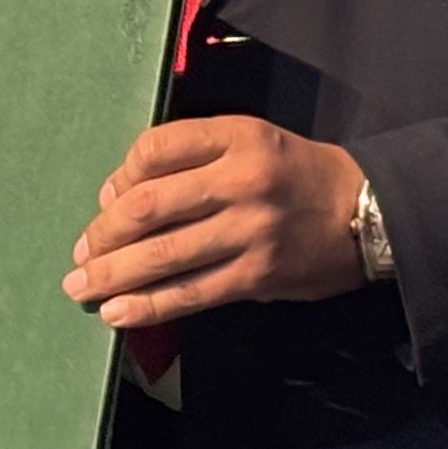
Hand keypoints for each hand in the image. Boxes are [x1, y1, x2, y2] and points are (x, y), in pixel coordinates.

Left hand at [65, 118, 368, 331]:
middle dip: (102, 236)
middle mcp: (242, 179)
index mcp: (237, 136)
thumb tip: (116, 198)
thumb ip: (190, 160)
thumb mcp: (250, 142)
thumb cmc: (296, 175)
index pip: (155, 149)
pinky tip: (119, 313)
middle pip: (148, 206)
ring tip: (82, 288)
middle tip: (80, 256)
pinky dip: (148, 306)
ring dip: (112, 275)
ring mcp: (250, 229)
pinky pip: (191, 293)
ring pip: (163, 254)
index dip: (118, 178)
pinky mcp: (258, 274)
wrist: (367, 211)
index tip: (106, 202)